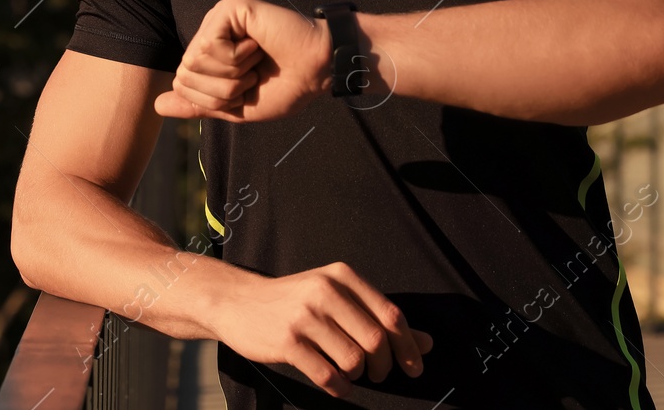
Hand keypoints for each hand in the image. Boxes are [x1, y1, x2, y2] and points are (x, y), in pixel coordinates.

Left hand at [153, 0, 330, 121]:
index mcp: (209, 51)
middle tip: (253, 74)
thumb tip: (156, 106)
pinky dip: (236, 57)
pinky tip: (257, 44)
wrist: (317, 72)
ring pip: (196, 60)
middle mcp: (210, 30)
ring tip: (257, 59)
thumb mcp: (235, 106)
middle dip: (222, 88)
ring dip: (233, 73)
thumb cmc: (284, 87)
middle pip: (184, 73)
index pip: (182, 83)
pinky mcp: (231, 7)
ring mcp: (219, 15)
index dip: (214, 99)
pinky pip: (210, 45)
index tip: (248, 87)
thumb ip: (198, 104)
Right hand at [209, 261, 432, 396]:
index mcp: (342, 276)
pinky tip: (336, 384)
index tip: (414, 367)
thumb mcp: (335, 297)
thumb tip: (427, 342)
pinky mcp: (288, 342)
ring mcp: (305, 317)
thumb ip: (378, 317)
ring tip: (349, 373)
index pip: (391, 315)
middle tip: (377, 374)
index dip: (408, 347)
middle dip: (383, 367)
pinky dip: (339, 387)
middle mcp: (325, 291)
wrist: (237, 301)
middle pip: (376, 341)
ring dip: (358, 377)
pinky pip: (328, 375)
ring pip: (354, 360)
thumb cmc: (293, 301)